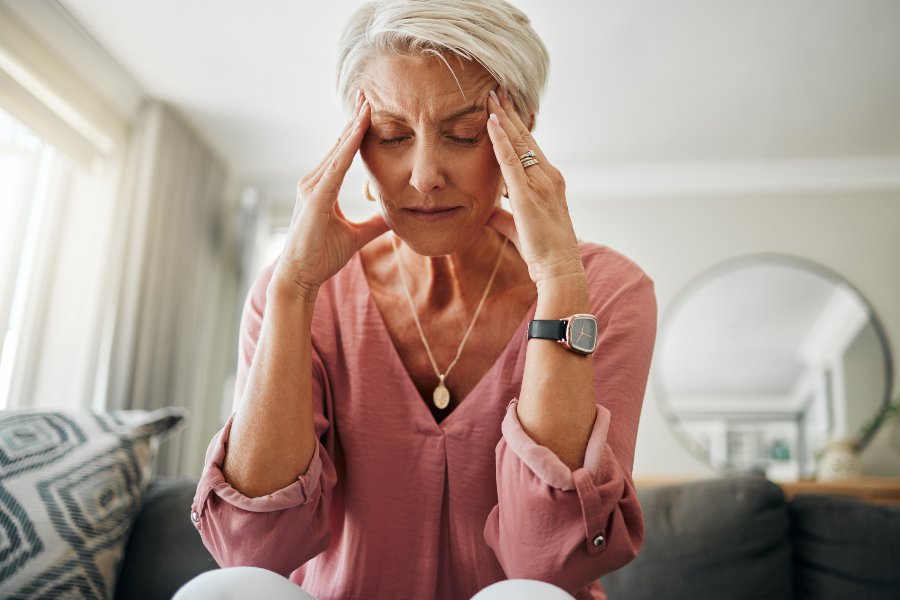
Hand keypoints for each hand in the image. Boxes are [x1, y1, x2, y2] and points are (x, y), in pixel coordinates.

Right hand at [272, 93, 387, 299]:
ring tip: (368, 104)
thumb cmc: (321, 256)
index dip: (357, 130)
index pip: (343, 152)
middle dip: (354, 119)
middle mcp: (314, 181)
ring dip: (353, 127)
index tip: (369, 108)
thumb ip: (375, 224)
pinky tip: (359, 132)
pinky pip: (336, 168)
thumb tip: (396, 217)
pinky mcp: (316, 199)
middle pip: (339, 144)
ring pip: (338, 151)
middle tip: (369, 93)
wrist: (300, 277)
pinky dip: (348, 148)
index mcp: (323, 187)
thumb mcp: (356, 236)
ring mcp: (312, 188)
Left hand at [484, 88, 582, 284]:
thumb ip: (503, 216)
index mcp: (549, 181)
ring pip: (519, 141)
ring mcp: (540, 182)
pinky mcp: (527, 193)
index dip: (516, 125)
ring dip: (504, 116)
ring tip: (491, 94)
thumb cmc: (543, 252)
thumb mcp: (518, 228)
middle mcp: (548, 175)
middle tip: (497, 88)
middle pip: (526, 136)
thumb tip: (485, 212)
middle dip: (510, 111)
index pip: (529, 146)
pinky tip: (491, 121)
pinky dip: (500, 138)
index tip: (504, 106)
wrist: (559, 268)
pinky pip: (510, 159)